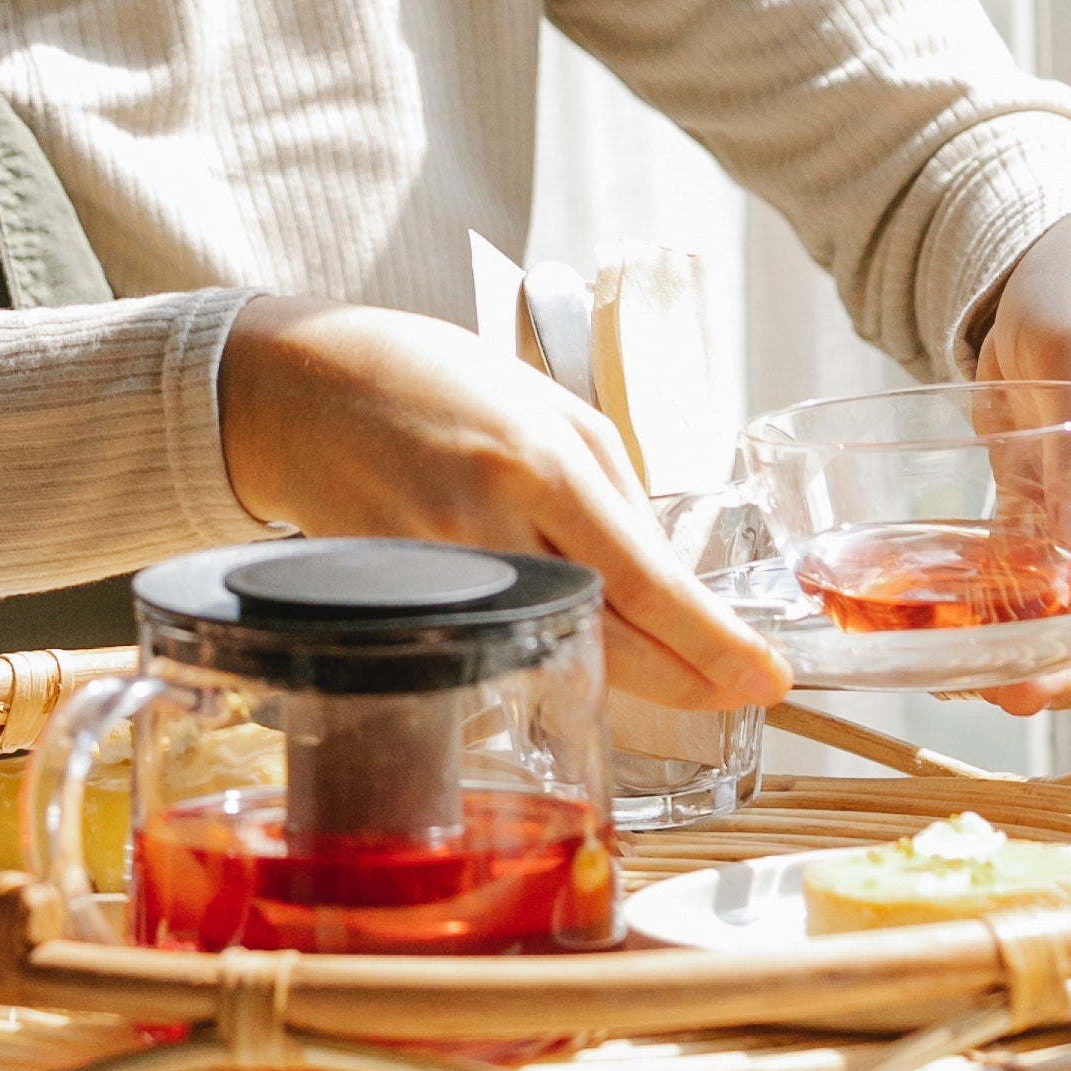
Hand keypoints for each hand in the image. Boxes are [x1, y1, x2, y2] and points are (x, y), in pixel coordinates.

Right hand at [218, 296, 784, 715]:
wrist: (304, 389)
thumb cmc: (435, 381)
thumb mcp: (550, 409)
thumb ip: (612, 494)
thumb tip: (664, 582)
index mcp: (544, 464)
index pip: (649, 585)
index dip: (715, 645)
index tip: (767, 675)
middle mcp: (493, 527)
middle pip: (612, 643)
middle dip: (692, 679)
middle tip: (746, 689)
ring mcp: (445, 575)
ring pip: (561, 655)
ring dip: (632, 673)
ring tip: (688, 677)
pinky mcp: (406, 605)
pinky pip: (502, 646)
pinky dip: (553, 653)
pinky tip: (589, 649)